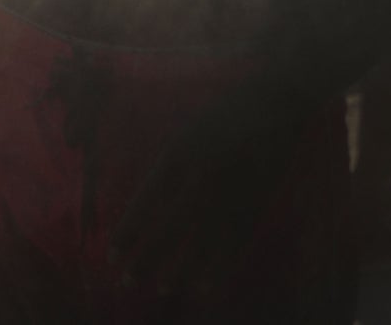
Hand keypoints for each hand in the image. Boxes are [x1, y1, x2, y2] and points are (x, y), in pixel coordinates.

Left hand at [109, 78, 304, 292]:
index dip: (129, 229)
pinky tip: (202, 286)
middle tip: (124, 279)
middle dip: (144, 256)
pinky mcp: (255, 201)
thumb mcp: (188, 129)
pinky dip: (217, 267)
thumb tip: (147, 203)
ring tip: (159, 289)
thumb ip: (169, 163)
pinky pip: (232, 242)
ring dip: (177, 268)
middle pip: (167, 226)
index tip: (113, 251)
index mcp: (179, 152)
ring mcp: (230, 190)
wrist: (277, 101)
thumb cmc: (226, 111)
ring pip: (198, 241)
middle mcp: (201, 175)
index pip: (146, 201)